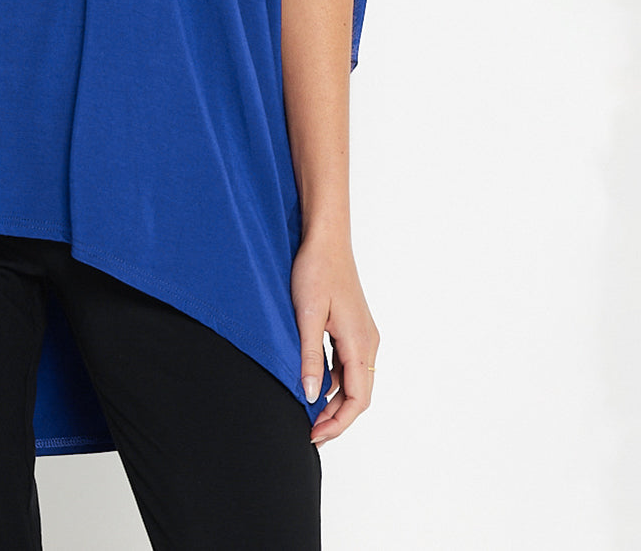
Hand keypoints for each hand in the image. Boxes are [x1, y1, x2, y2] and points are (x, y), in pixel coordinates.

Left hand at [290, 230, 378, 446]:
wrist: (326, 237)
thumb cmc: (316, 270)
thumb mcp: (306, 315)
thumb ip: (310, 357)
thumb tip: (311, 397)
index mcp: (360, 344)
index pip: (357, 400)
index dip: (337, 424)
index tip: (314, 436)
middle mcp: (368, 343)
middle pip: (358, 395)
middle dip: (336, 418)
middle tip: (308, 431)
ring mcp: (363, 334)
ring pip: (354, 380)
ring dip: (335, 400)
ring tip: (309, 412)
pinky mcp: (354, 326)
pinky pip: (349, 363)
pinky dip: (335, 380)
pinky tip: (314, 381)